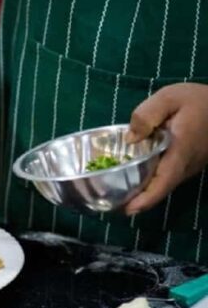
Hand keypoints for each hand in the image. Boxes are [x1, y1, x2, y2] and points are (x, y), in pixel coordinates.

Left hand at [124, 82, 207, 214]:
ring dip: (142, 193)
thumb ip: (147, 115)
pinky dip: (150, 182)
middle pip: (161, 189)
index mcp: (181, 150)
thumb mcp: (169, 97)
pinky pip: (167, 177)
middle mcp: (186, 165)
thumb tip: (130, 138)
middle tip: (109, 205)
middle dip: (137, 200)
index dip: (146, 199)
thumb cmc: (198, 100)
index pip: (164, 181)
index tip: (127, 209)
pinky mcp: (188, 164)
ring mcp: (189, 167)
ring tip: (114, 195)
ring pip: (164, 185)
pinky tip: (130, 179)